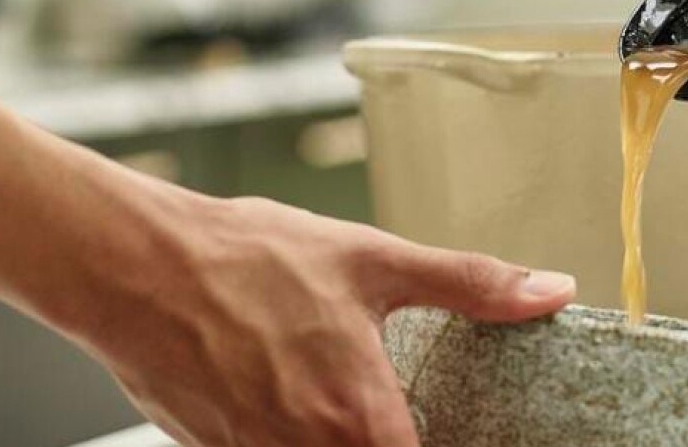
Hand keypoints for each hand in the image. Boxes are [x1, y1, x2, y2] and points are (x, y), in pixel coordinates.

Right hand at [94, 191, 575, 446]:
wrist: (137, 268)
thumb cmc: (252, 259)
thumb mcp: (376, 260)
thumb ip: (471, 283)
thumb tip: (551, 289)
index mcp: (360, 419)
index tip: (472, 430)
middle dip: (402, 441)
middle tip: (418, 414)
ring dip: (348, 440)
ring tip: (360, 406)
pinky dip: (302, 439)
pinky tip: (304, 400)